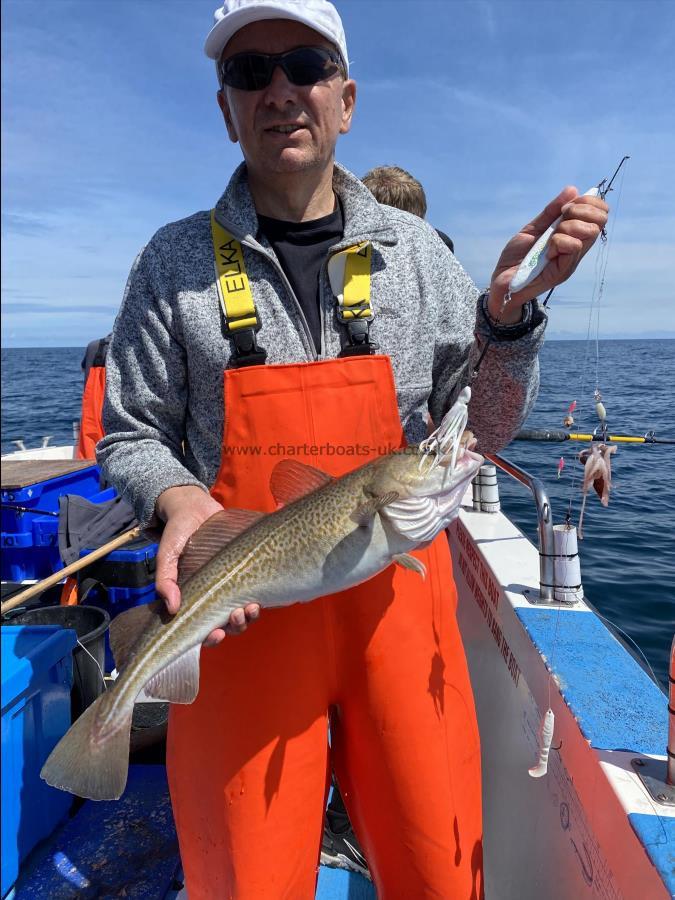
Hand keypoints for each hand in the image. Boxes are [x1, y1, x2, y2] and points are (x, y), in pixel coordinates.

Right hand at [154, 485, 260, 645]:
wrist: (194, 507)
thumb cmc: (177, 534)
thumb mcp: (167, 555)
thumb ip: (165, 580)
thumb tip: (172, 607)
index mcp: (196, 598)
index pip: (206, 628)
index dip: (212, 637)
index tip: (215, 634)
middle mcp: (216, 595)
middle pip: (230, 624)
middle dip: (236, 626)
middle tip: (237, 615)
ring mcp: (233, 583)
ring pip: (246, 611)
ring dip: (250, 615)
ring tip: (252, 607)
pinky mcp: (247, 569)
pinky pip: (257, 588)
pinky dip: (262, 596)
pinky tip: (262, 595)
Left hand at [488, 186, 608, 322]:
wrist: (502, 281)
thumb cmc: (518, 257)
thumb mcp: (533, 228)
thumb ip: (551, 211)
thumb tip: (573, 190)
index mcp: (573, 237)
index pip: (599, 214)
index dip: (590, 202)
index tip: (569, 203)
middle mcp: (577, 249)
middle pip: (599, 220)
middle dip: (580, 209)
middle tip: (561, 216)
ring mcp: (571, 261)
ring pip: (589, 231)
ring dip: (568, 226)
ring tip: (551, 237)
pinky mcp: (563, 271)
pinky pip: (573, 246)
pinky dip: (559, 241)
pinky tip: (546, 251)